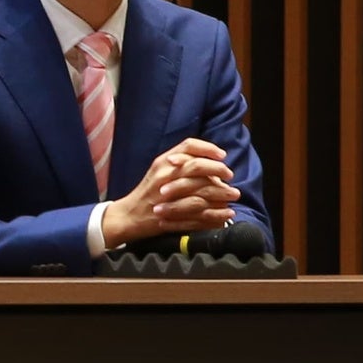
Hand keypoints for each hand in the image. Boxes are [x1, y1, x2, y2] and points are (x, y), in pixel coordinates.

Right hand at [102, 139, 240, 248]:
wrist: (129, 215)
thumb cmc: (148, 192)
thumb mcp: (160, 170)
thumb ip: (181, 163)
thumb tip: (212, 165)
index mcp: (162, 162)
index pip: (188, 146)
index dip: (208, 148)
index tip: (222, 155)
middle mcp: (164, 175)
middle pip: (196, 166)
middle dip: (218, 170)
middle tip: (230, 175)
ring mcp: (166, 196)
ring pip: (200, 190)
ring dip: (221, 193)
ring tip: (234, 195)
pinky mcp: (170, 214)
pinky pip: (198, 213)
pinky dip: (216, 214)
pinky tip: (226, 214)